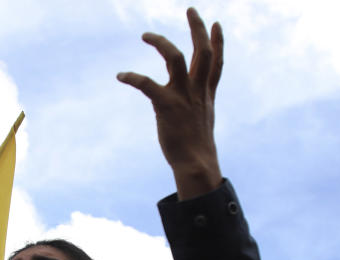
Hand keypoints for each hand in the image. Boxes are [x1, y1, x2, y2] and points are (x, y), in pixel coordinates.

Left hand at [117, 7, 223, 199]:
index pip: (216, 63)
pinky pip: (146, 84)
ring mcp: (183, 96)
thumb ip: (199, 105)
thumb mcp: (203, 121)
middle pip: (202, 52)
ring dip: (160, 42)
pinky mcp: (166, 105)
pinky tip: (121, 75)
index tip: (216, 23)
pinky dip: (132, 77)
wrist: (195, 163)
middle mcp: (197, 90)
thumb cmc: (196, 146)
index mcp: (206, 94)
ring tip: (146, 35)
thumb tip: (195, 105)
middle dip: (197, 28)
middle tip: (191, 9)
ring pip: (174, 57)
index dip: (218, 42)